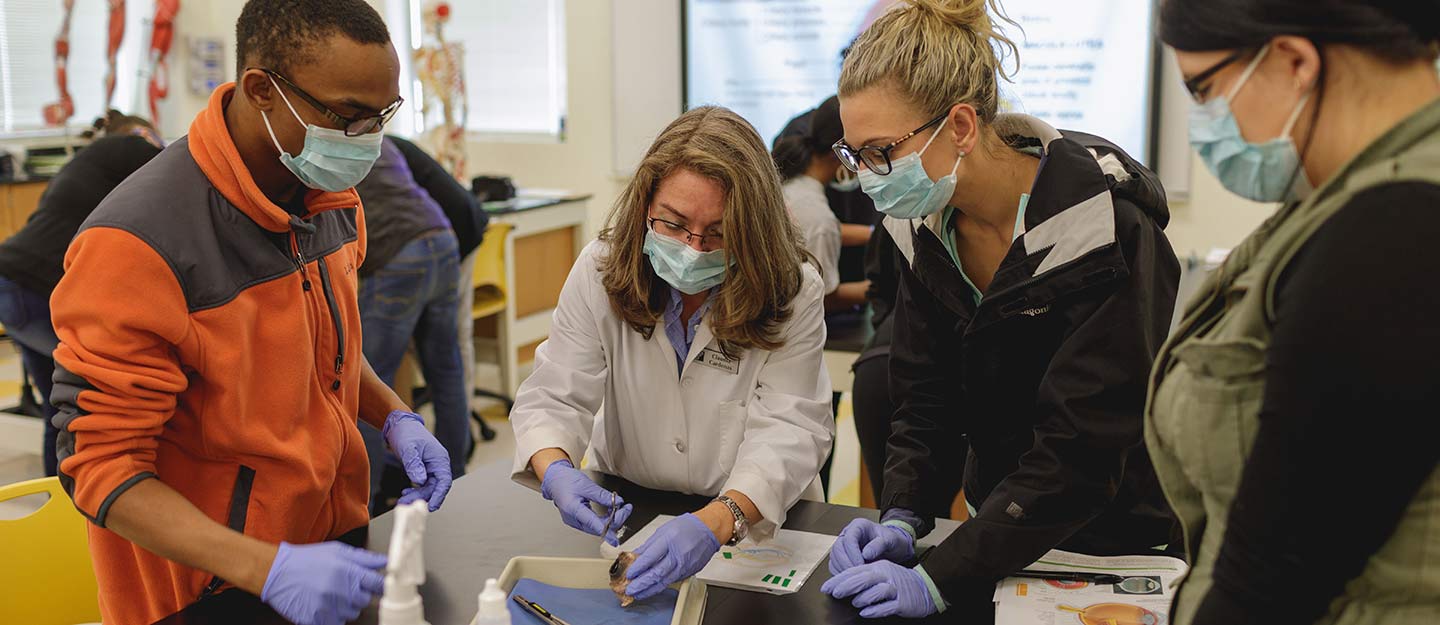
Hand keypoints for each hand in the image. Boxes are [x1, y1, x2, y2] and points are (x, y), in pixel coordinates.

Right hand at [260, 541, 387, 624]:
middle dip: (358, 594)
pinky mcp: (317, 620)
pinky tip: (324, 605)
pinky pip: (336, 623)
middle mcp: (340, 591)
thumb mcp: (337, 551)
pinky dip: (333, 617)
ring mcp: (328, 607)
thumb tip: (385, 561)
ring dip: (346, 606)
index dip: (381, 586)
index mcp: (348, 572)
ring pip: (351, 614)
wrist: (277, 573)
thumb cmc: (307, 560)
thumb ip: (364, 558)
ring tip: (331, 593)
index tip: (382, 587)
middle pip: (365, 601)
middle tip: (345, 586)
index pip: (378, 584)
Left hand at [383, 410, 452, 510]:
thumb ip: (414, 465)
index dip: (439, 495)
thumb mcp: (408, 449)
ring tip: (402, 499)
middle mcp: (438, 464)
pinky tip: (405, 492)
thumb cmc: (406, 433)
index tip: (432, 506)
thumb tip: (420, 481)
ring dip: (416, 495)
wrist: (399, 425)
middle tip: (405, 502)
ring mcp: (431, 467)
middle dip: (422, 497)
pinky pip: (422, 485)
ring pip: (428, 488)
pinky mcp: (423, 469)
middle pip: (435, 487)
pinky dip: (415, 490)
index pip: (444, 481)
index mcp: (439, 459)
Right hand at [540, 459, 632, 544]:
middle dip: (615, 519)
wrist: (555, 479)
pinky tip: (611, 511)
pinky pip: (593, 523)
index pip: (594, 525)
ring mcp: (575, 521)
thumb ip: (602, 496)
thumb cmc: (565, 480)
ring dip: (611, 519)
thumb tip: (617, 503)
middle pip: (598, 527)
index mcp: (574, 510)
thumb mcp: (587, 485)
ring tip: (620, 507)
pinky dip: (604, 518)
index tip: (616, 540)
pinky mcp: (577, 519)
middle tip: (626, 508)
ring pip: (597, 527)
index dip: (607, 532)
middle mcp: (573, 519)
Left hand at [624, 513, 719, 600]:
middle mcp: (677, 555)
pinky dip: (660, 586)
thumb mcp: (663, 530)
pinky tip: (652, 588)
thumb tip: (635, 555)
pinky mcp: (689, 572)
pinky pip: (672, 581)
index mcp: (669, 541)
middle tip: (629, 589)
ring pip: (664, 582)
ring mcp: (684, 566)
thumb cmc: (688, 527)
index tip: (629, 574)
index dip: (637, 568)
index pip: (650, 558)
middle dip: (641, 584)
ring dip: (649, 590)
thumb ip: (648, 545)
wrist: (709, 530)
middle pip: (656, 574)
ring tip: (638, 593)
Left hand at [821, 560, 937, 618]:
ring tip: (854, 603)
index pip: (855, 571)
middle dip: (847, 585)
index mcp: (878, 567)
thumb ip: (862, 577)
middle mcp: (886, 576)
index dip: (839, 579)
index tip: (825, 587)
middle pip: (864, 578)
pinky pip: (888, 606)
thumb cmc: (898, 581)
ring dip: (863, 597)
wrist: (925, 587)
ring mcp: (895, 589)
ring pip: (877, 591)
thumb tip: (840, 585)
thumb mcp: (880, 573)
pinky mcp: (902, 602)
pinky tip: (866, 612)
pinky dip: (875, 609)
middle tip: (834, 593)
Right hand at [829, 518, 914, 573]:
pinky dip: (841, 574)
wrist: (894, 548)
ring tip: (855, 579)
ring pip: (834, 557)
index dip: (852, 553)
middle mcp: (847, 534)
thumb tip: (866, 554)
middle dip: (845, 563)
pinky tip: (852, 580)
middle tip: (856, 575)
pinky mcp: (842, 557)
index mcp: (858, 526)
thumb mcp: (891, 540)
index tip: (861, 565)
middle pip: (837, 548)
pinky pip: (835, 565)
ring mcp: (843, 546)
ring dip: (842, 570)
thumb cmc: (893, 542)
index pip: (848, 538)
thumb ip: (879, 544)